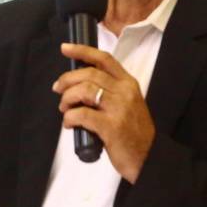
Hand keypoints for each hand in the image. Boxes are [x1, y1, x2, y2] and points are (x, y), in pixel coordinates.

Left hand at [54, 43, 155, 182]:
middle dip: (67, 80)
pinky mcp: (111, 126)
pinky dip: (69, 117)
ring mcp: (119, 108)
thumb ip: (109, 90)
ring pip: (83, 90)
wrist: (149, 157)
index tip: (65, 49)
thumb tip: (79, 84)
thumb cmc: (134, 132)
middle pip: (88, 74)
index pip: (104, 59)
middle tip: (58, 89)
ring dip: (67, 99)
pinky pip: (81, 114)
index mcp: (128, 83)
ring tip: (64, 108)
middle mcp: (124, 92)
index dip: (82, 51)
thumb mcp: (128, 103)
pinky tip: (69, 124)